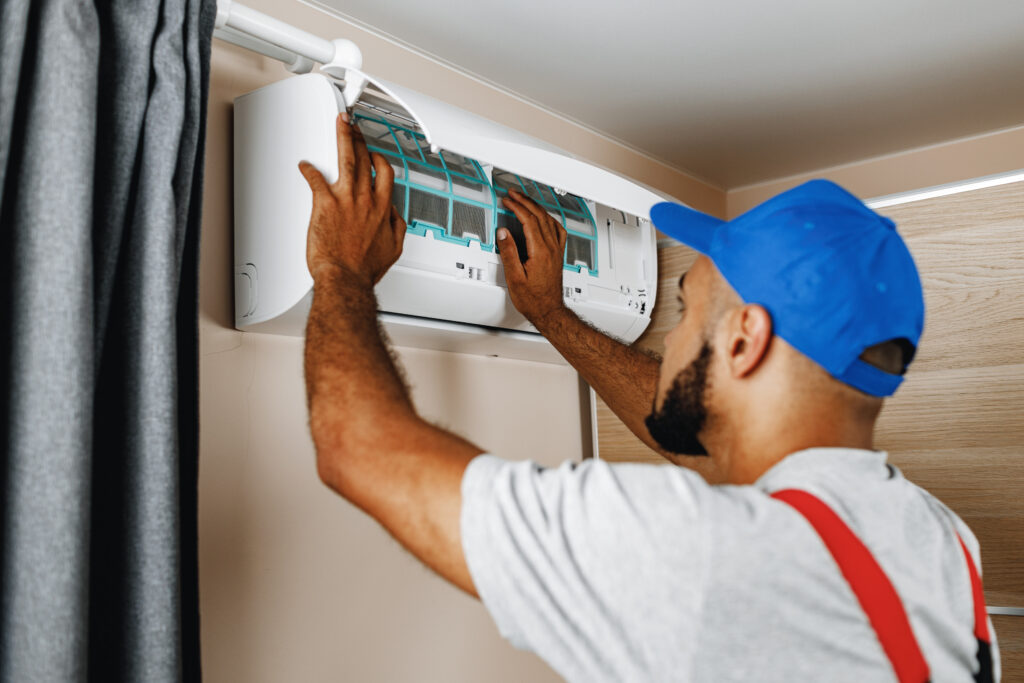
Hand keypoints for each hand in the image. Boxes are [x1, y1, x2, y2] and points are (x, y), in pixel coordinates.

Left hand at [299, 112, 405, 286]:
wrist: (346, 279)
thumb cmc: (363, 269)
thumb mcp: (393, 249)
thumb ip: (397, 228)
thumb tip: (395, 217)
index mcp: (382, 209)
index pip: (385, 174)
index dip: (379, 160)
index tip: (374, 155)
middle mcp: (365, 199)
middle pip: (365, 160)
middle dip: (361, 140)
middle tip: (355, 129)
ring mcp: (345, 200)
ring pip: (347, 160)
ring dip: (344, 138)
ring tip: (342, 125)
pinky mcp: (325, 204)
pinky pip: (316, 179)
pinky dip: (309, 170)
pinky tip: (304, 165)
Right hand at [496, 188, 567, 327]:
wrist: (548, 311)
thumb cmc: (533, 299)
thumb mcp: (514, 277)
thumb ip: (509, 253)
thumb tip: (503, 233)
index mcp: (540, 252)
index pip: (529, 220)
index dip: (517, 207)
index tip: (508, 200)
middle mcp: (551, 249)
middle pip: (539, 216)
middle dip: (525, 201)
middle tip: (513, 194)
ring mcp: (556, 251)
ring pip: (549, 220)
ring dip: (536, 207)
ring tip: (525, 200)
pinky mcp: (558, 255)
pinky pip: (557, 230)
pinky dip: (548, 218)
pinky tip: (544, 217)